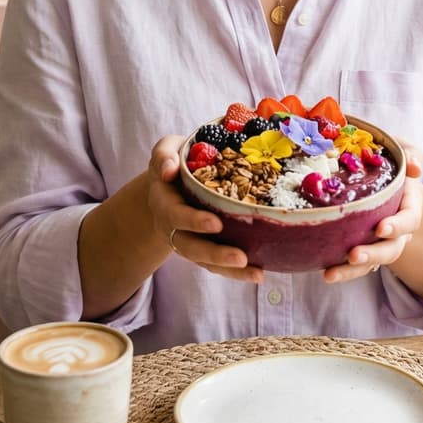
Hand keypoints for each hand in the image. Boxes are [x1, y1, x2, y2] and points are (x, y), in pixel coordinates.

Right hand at [147, 136, 261, 283]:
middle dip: (215, 254)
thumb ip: (164, 155)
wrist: (169, 181)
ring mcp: (188, 240)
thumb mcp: (166, 149)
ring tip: (256, 273)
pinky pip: (217, 264)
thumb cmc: (174, 160)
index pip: (176, 215)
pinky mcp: (203, 248)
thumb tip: (169, 170)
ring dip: (229, 269)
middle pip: (190, 247)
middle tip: (240, 256)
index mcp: (164, 202)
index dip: (193, 221)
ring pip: (205, 261)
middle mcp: (173, 227)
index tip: (216, 224)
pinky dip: (236, 272)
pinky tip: (259, 273)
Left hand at [323, 142, 422, 283]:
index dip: (397, 226)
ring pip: (370, 263)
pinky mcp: (359, 247)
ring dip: (351, 271)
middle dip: (373, 254)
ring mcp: (378, 242)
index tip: (380, 228)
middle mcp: (396, 230)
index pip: (410, 220)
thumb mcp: (401, 151)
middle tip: (353, 255)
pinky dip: (340, 270)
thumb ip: (410, 154)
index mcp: (408, 207)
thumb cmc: (391, 162)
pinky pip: (353, 265)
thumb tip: (414, 167)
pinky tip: (323, 271)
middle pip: (391, 249)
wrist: (380, 178)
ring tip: (330, 274)